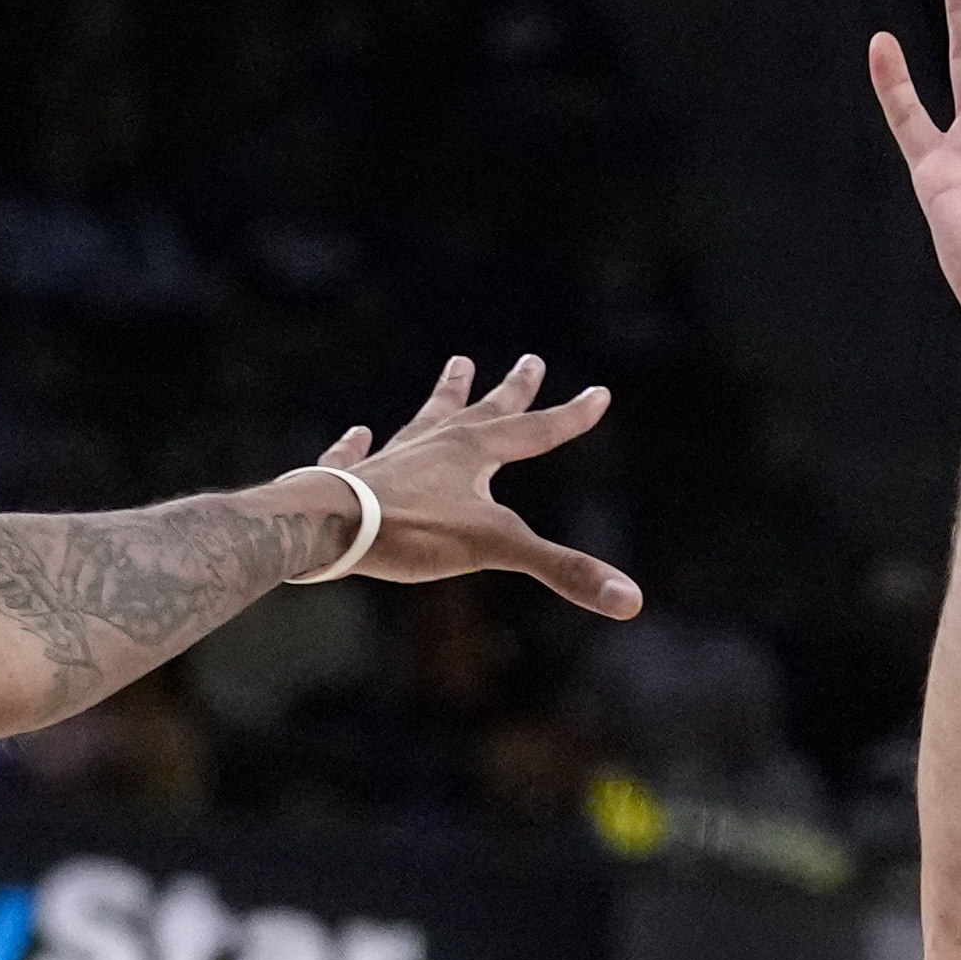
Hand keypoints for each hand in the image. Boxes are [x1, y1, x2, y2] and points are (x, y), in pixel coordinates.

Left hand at [304, 352, 635, 613]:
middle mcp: (433, 444)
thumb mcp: (496, 549)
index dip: (571, 416)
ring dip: (444, 394)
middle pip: (483, 410)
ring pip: (424, 419)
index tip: (598, 393)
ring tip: (457, 363)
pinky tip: (356, 432)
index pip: (535, 431)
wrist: (328, 526)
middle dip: (512, 390)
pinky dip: (358, 445)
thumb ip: (563, 570)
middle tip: (531, 359)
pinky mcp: (348, 479)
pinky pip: (356, 455)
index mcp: (473, 452)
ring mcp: (390, 459)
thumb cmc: (412, 532)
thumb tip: (631, 600)